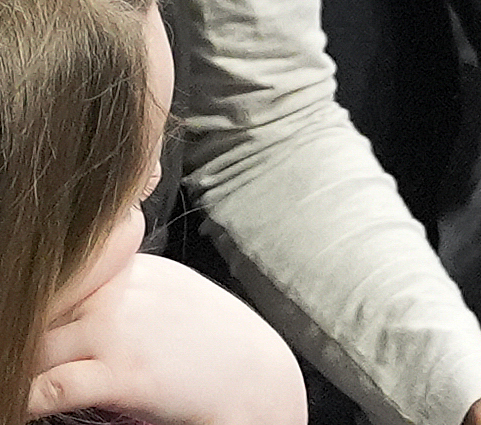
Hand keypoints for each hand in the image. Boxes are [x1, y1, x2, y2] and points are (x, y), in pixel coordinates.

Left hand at [29, 252, 305, 424]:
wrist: (259, 379)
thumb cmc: (216, 345)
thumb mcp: (173, 296)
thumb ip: (129, 290)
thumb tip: (84, 301)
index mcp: (134, 271)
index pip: (61, 278)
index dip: (36, 303)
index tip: (20, 314)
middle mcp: (121, 293)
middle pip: (38, 307)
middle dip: (19, 332)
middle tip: (11, 349)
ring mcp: (118, 331)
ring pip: (32, 345)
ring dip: (18, 366)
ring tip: (12, 381)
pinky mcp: (121, 373)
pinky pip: (49, 386)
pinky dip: (26, 398)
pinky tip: (24, 405)